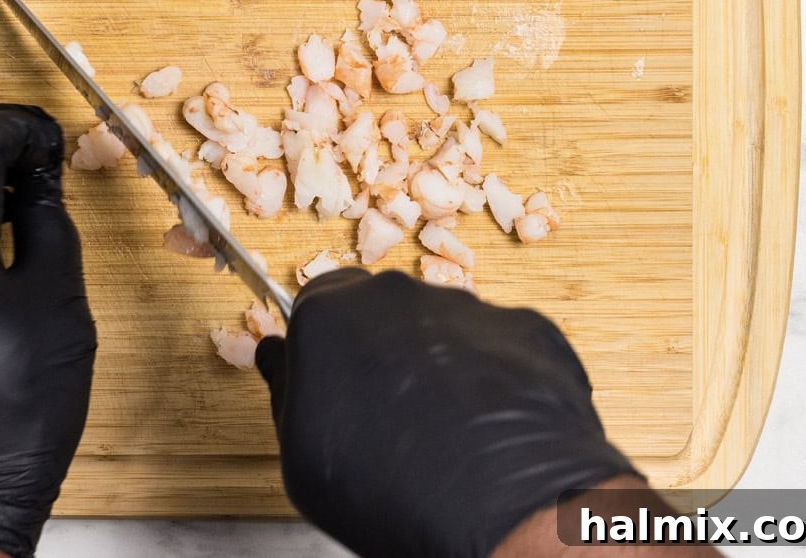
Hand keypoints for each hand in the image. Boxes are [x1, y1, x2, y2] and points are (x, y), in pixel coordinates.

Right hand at [255, 269, 634, 557]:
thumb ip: (285, 390)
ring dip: (440, 364)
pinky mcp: (528, 328)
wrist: (502, 511)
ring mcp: (469, 307)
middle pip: (381, 310)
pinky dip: (497, 378)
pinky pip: (501, 346)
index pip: (316, 306)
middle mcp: (398, 295)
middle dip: (382, 350)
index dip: (324, 347)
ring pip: (443, 326)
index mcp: (329, 313)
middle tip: (390, 414)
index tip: (332, 381)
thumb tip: (278, 355)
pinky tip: (491, 427)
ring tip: (448, 430)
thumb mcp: (300, 455)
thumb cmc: (388, 491)